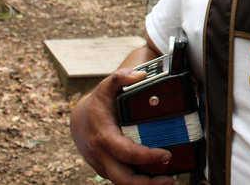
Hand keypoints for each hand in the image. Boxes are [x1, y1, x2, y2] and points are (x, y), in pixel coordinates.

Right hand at [70, 69, 174, 184]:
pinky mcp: (107, 170)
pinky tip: (155, 177)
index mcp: (103, 136)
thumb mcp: (107, 87)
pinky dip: (138, 181)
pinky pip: (122, 180)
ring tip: (167, 181)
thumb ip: (121, 77)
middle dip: (147, 183)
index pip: (126, 152)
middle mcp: (101, 155)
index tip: (166, 154)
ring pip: (123, 183)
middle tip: (170, 179)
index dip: (147, 156)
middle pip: (123, 179)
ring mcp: (103, 165)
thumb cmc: (97, 104)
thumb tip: (139, 74)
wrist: (79, 119)